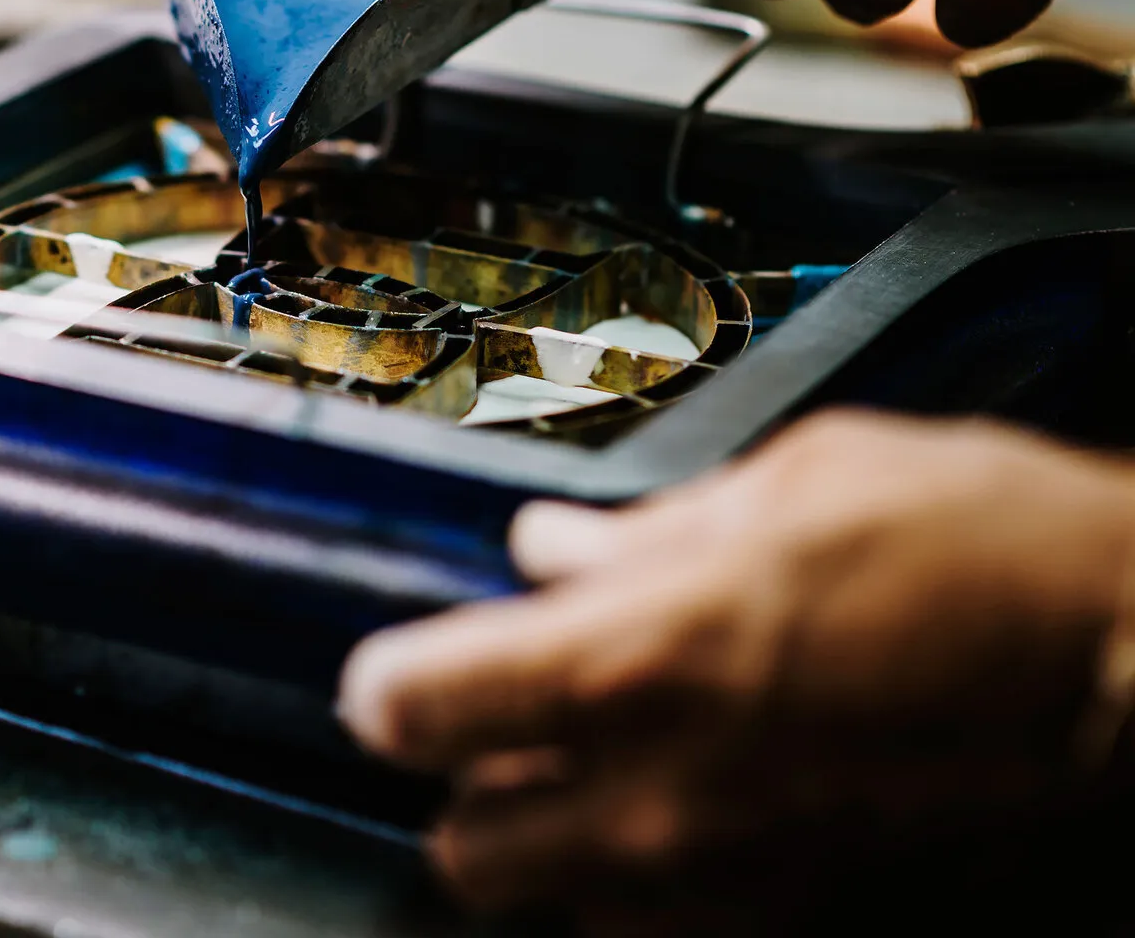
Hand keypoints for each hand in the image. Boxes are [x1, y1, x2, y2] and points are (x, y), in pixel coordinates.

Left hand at [337, 410, 1134, 921]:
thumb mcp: (799, 486)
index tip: (404, 672)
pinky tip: (704, 817)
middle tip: (512, 728)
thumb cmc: (985, 549)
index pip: (418, 706)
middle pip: (467, 851)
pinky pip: (672, 933)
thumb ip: (648, 531)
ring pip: (563, 909)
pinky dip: (655, 889)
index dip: (394, 688)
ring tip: (615, 771)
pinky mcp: (808, 926)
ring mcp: (736, 883)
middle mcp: (663, 797)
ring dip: (560, 847)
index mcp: (639, 658)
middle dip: (470, 792)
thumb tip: (550, 548)